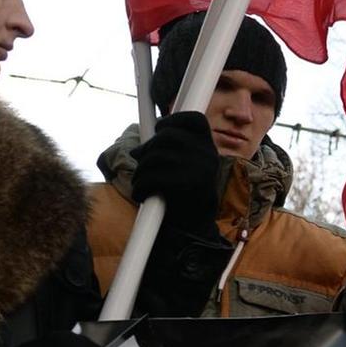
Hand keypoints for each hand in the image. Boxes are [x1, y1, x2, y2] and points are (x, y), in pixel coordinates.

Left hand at [129, 112, 222, 235]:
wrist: (195, 227)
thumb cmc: (184, 195)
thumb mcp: (181, 168)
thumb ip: (165, 153)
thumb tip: (136, 151)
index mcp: (209, 148)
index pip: (194, 119)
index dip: (173, 119)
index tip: (158, 128)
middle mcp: (208, 155)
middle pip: (166, 136)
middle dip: (147, 150)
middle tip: (141, 165)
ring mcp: (200, 169)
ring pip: (154, 157)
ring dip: (140, 172)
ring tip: (141, 183)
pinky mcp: (187, 184)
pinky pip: (152, 177)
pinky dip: (141, 187)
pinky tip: (142, 195)